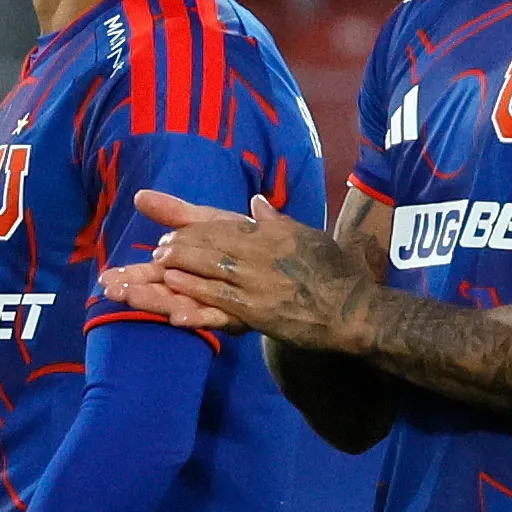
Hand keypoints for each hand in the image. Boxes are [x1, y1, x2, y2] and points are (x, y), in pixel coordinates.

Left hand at [104, 189, 363, 346]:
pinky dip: (193, 293)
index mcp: (271, 232)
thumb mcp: (307, 238)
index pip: (223, 222)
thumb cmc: (336, 274)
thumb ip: (277, 221)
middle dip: (179, 245)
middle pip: (209, 242)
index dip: (192, 226)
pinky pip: (218, 299)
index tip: (170, 226)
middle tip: (158, 249)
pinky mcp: (258, 309)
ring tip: (156, 266)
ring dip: (178, 266)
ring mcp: (258, 280)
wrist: (355, 310)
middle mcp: (262, 251)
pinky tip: (174, 291)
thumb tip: (257, 201)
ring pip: (208, 268)